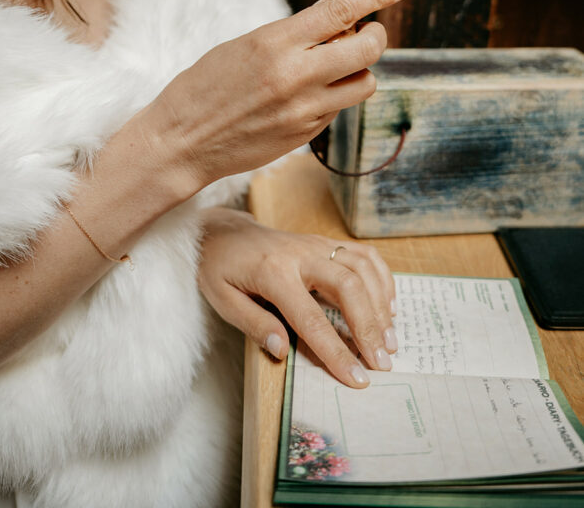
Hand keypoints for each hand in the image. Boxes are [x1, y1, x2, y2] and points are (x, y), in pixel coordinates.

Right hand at [141, 0, 408, 186]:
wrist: (182, 142)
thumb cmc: (204, 87)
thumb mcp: (243, 46)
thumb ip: (289, 34)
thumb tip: (330, 18)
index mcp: (275, 44)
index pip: (340, 13)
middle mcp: (296, 76)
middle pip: (366, 50)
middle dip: (375, 36)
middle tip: (369, 30)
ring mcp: (304, 110)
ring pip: (364, 83)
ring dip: (360, 69)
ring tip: (337, 64)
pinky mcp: (306, 135)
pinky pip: (340, 108)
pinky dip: (336, 94)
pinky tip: (311, 91)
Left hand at [198, 208, 397, 387]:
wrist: (221, 230)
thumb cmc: (219, 268)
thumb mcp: (222, 300)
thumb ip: (254, 324)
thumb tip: (283, 350)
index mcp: (273, 273)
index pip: (311, 318)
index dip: (336, 351)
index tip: (358, 378)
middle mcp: (300, 253)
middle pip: (348, 286)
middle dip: (370, 326)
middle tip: (383, 362)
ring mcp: (314, 243)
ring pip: (360, 267)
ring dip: (381, 304)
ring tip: (390, 340)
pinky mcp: (323, 241)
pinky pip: (362, 254)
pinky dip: (381, 277)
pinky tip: (387, 305)